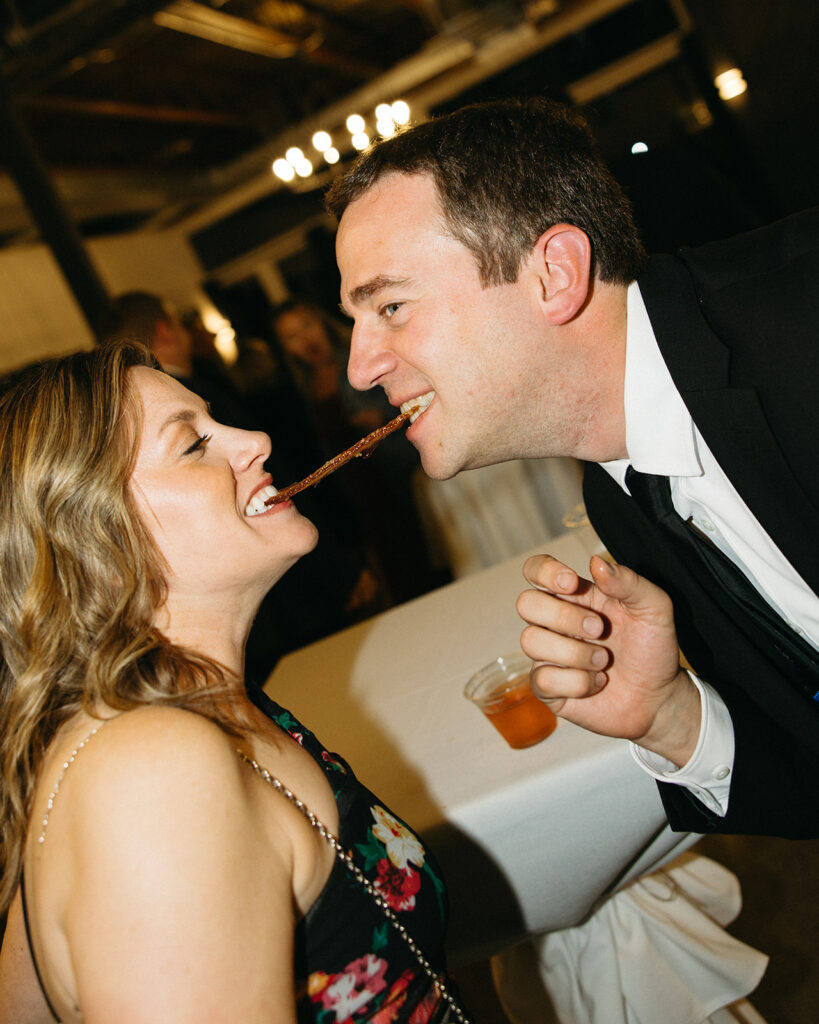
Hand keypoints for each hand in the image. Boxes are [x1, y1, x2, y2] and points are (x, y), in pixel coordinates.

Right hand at [516, 554, 700, 765]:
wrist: (659, 697)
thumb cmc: (652, 648)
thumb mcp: (654, 608)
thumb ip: (628, 582)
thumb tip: (596, 562)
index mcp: (576, 596)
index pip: (536, 570)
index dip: (545, 571)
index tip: (572, 583)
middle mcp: (555, 622)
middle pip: (526, 603)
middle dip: (564, 616)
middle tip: (600, 629)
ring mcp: (549, 654)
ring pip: (531, 641)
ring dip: (575, 653)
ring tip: (604, 661)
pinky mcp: (548, 687)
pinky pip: (543, 679)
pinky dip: (578, 683)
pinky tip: (598, 682)